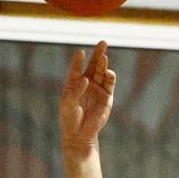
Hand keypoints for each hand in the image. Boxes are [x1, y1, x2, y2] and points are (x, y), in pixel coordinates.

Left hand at [59, 41, 115, 155]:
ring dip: (104, 64)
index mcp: (74, 83)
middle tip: (103, 43)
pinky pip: (109, 84)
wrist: (80, 134)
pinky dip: (110, 78)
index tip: (80, 52)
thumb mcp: (68, 104)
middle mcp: (87, 83)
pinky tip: (109, 72)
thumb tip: (86, 79)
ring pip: (102, 73)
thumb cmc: (70, 118)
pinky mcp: (106, 97)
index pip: (77, 68)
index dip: (78, 60)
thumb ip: (75, 91)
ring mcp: (98, 89)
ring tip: (104, 57)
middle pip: (93, 65)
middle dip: (98, 54)